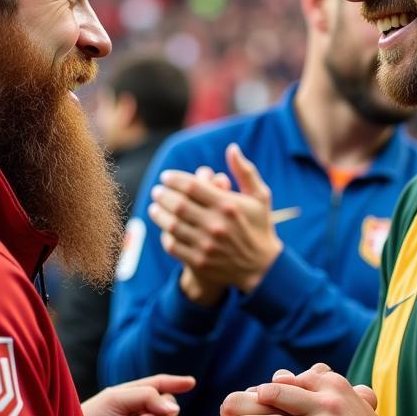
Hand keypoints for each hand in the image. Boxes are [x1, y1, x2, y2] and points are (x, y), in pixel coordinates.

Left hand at [149, 144, 282, 299]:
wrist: (261, 267)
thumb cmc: (259, 226)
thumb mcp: (260, 197)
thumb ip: (245, 172)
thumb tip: (232, 148)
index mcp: (228, 206)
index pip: (192, 187)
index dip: (174, 179)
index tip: (166, 177)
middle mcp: (216, 225)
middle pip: (178, 204)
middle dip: (163, 195)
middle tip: (157, 191)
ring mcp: (206, 246)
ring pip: (171, 225)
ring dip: (159, 214)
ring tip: (154, 207)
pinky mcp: (199, 262)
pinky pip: (173, 245)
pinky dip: (165, 235)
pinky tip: (165, 228)